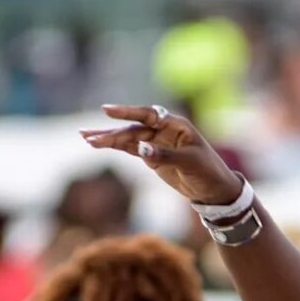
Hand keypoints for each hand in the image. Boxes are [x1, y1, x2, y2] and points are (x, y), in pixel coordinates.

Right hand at [81, 105, 242, 205]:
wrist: (214, 189)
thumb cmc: (207, 171)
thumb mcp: (189, 162)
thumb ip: (164, 154)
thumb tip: (140, 148)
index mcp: (176, 125)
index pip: (148, 115)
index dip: (127, 112)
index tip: (106, 110)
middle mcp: (163, 130)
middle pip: (133, 128)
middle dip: (111, 131)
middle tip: (87, 134)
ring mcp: (156, 142)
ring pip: (128, 138)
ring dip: (108, 138)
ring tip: (86, 138)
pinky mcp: (152, 156)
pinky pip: (130, 149)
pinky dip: (115, 147)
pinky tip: (98, 145)